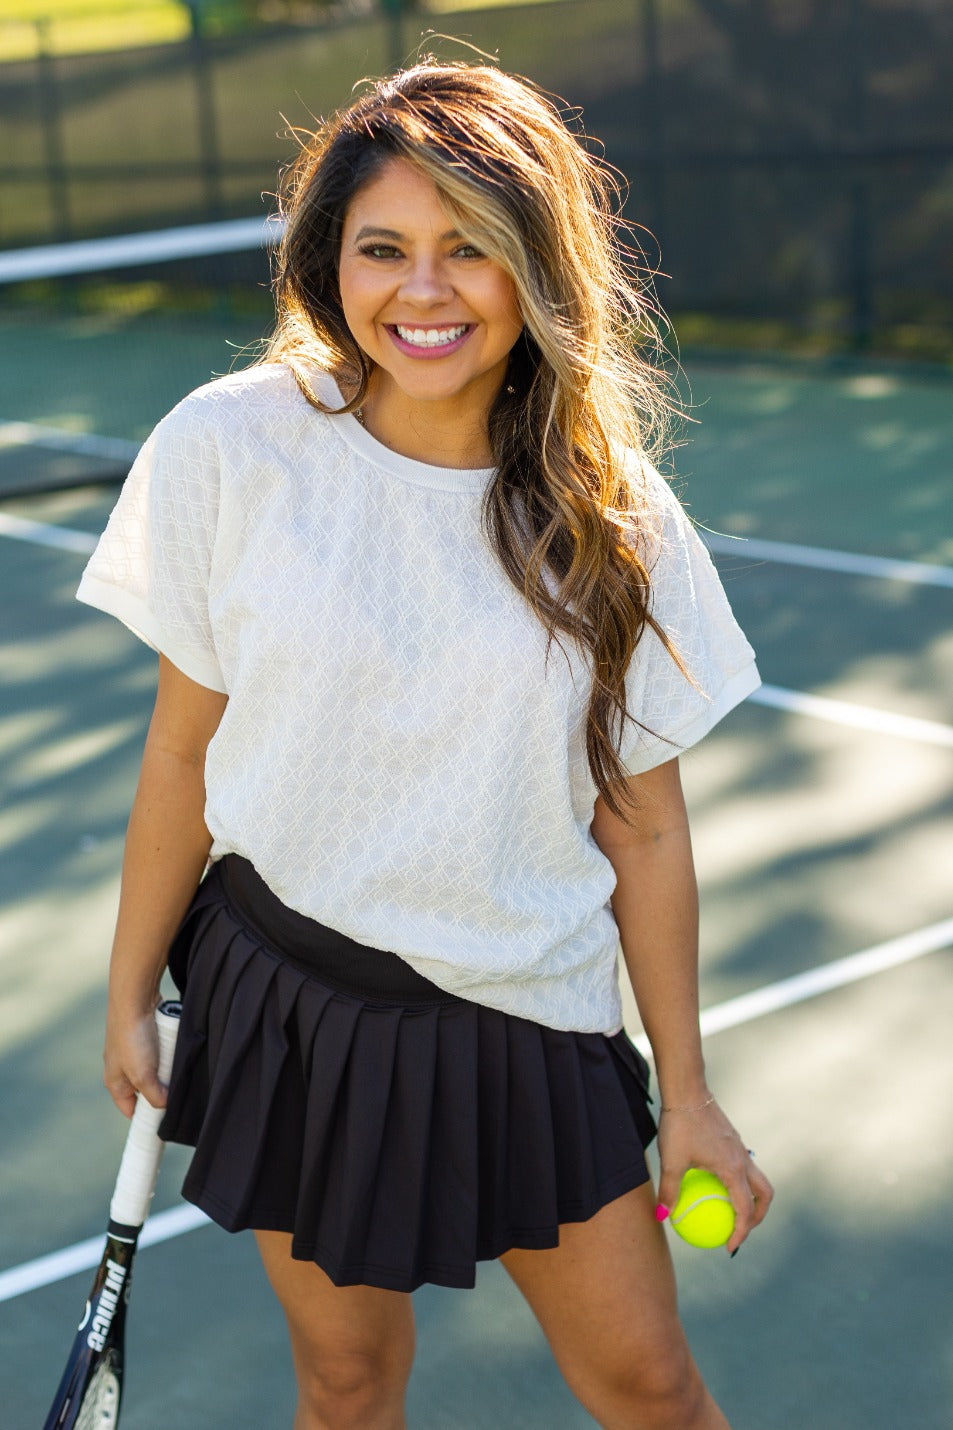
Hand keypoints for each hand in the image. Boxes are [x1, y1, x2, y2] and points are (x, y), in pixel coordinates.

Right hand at [103, 1002, 168, 1118]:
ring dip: (165, 1070)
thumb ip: (154, 1095)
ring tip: (174, 1065)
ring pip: (154, 1070)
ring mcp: (133, 1051)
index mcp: (115, 1082)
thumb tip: (166, 1105)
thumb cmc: (132, 1038)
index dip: (145, 1117)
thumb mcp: (143, 1074)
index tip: (164, 1120)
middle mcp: (122, 1068)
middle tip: (174, 1088)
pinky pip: (159, 1052)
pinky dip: (168, 1053)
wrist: (134, 999)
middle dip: (160, 1090)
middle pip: (145, 1089)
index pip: (129, 1109)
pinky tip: (175, 1050)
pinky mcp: (144, 1036)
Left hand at [656, 1096, 772, 1253]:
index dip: (741, 1232)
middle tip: (741, 1231)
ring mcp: (740, 1148)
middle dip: (758, 1216)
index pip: (745, 1209)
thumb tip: (661, 1217)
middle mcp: (743, 1159)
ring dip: (752, 1198)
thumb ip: (669, 1191)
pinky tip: (715, 1183)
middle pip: (764, 1195)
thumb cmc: (679, 1125)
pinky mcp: (733, 1139)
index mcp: (733, 1169)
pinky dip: (739, 1181)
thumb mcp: (671, 1161)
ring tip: (733, 1211)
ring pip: (757, 1179)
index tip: (730, 1247)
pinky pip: (743, 1166)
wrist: (688, 1090)